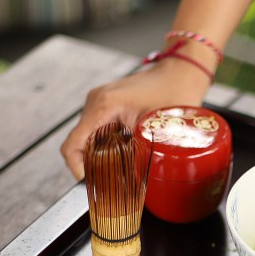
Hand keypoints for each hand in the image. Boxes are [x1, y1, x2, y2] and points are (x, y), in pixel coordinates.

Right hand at [60, 59, 211, 179]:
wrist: (182, 72)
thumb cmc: (176, 93)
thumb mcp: (157, 131)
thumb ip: (140, 156)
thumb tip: (129, 182)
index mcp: (104, 106)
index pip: (73, 145)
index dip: (77, 169)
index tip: (89, 183)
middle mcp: (97, 101)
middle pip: (79, 143)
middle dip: (91, 165)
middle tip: (109, 181)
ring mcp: (100, 101)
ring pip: (88, 138)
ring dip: (99, 155)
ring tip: (117, 168)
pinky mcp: (107, 103)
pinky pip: (98, 130)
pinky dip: (105, 145)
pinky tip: (122, 153)